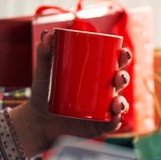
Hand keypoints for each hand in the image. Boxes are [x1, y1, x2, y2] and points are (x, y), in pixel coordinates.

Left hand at [9, 32, 131, 156]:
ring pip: (119, 103)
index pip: (113, 63)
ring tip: (115, 101)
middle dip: (124, 77)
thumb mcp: (43, 73)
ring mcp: (101, 109)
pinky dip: (116, 121)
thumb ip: (44, 54)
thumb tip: (47, 34)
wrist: (37, 122)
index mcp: (94, 75)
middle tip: (118, 76)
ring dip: (122, 101)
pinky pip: (112, 123)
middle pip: (119, 82)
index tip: (123, 52)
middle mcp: (102, 91)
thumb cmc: (43, 94)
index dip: (123, 57)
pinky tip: (116, 117)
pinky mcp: (97, 125)